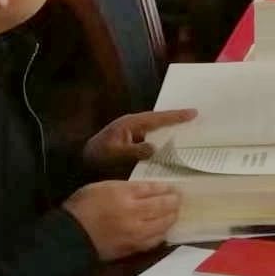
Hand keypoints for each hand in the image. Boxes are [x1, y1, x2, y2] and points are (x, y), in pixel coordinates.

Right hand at [64, 180, 180, 259]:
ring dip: (171, 218)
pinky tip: (163, 230)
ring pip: (161, 225)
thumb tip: (146, 190)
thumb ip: (127, 188)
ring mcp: (134, 232)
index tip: (173, 188)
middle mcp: (134, 213)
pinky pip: (152, 241)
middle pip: (162, 206)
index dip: (165, 188)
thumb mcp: (104, 186)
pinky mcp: (131, 247)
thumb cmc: (84, 205)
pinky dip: (161, 234)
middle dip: (173, 202)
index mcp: (125, 194)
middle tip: (179, 199)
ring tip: (175, 213)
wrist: (70, 235)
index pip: (153, 190)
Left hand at [82, 108, 197, 173]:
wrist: (79, 163)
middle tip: (194, 116)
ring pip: (155, 127)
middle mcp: (132, 124)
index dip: (175, 116)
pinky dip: (161, 137)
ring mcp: (130, 132)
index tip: (193, 112)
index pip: (157, 118)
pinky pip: (150, 136)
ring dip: (169, 127)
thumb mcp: (115, 155)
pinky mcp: (129, 140)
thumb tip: (155, 148)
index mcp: (130, 123)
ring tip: (186, 127)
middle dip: (175, 118)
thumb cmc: (97, 158)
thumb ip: (135, 151)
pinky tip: (168, 144)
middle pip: (158, 119)